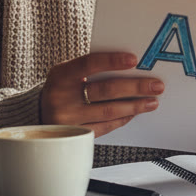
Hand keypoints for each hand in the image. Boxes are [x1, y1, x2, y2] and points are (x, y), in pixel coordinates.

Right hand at [40, 52, 161, 136]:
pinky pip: (105, 126)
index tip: (135, 59)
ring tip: (152, 101)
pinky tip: (134, 112)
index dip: (112, 61)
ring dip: (135, 106)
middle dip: (135, 87)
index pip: (88, 64)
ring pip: (108, 111)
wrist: (38, 112)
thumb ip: (93, 68)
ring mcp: (67, 119)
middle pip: (105, 90)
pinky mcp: (75, 135)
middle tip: (156, 85)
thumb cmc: (64, 87)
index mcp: (61, 75)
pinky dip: (123, 119)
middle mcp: (60, 97)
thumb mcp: (69, 73)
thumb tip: (133, 66)